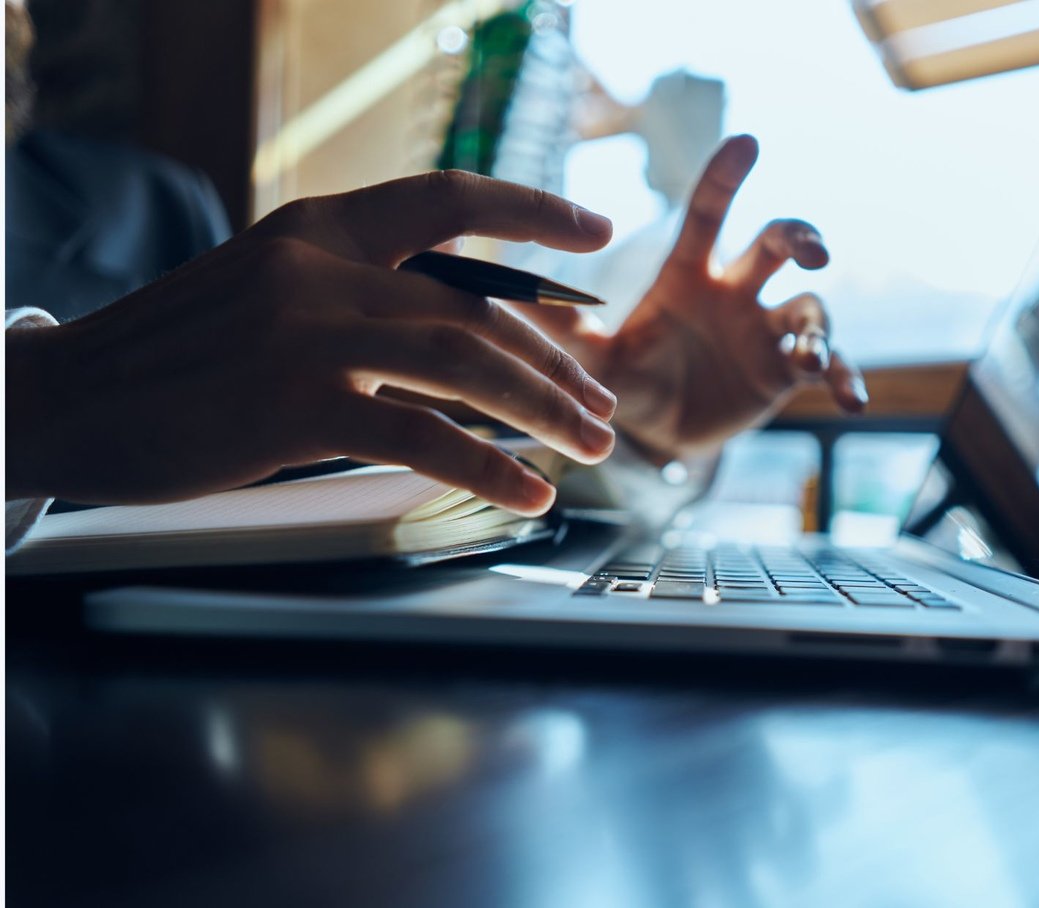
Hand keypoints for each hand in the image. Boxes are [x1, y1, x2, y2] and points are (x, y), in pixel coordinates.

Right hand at [7, 171, 617, 515]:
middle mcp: (322, 267)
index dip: (532, 210)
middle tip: (601, 404)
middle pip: (478, 310)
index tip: (598, 233)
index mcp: (317, 228)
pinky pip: (421, 435)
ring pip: (466, 367)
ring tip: (592, 447)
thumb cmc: (174, 359)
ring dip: (545, 411)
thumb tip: (450, 332)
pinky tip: (529, 492)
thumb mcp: (267, 295)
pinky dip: (488, 467)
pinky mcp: (294, 404)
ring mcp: (308, 332)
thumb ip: (352, 296)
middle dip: (556, 363)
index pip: (448, 199)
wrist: (64, 399)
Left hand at [518, 135, 865, 462]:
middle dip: (798, 237)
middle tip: (809, 249)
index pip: (709, 213)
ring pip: (809, 306)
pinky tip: (852, 401)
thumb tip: (501, 286)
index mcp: (689, 274)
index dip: (726, 176)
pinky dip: (845, 378)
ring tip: (811, 354)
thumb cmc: (629, 379)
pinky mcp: (787, 372)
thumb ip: (560, 326)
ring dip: (817, 325)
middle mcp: (735, 291)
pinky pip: (830, 367)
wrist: (659, 433)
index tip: (747, 142)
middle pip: (776, 244)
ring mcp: (766, 330)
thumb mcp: (594, 357)